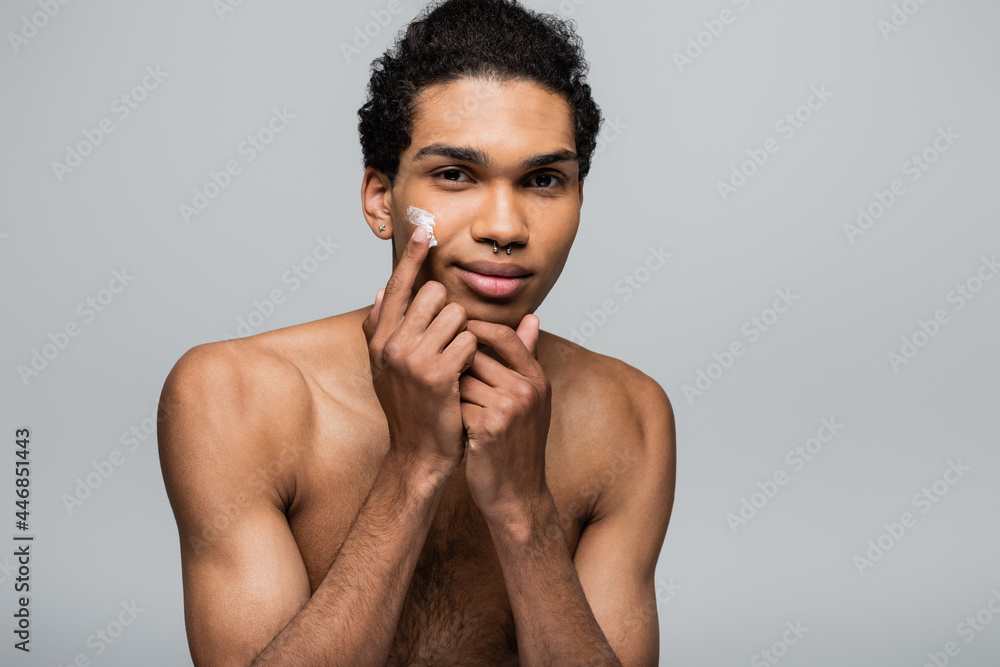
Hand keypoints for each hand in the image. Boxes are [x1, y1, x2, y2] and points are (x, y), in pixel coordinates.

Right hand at [362, 226, 477, 471]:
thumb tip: (380, 290)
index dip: (412, 257)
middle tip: (448, 344)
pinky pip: (468, 341)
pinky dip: (473, 356)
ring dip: (464, 335)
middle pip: (434, 294)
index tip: (425, 230)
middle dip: (450, 313)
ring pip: (456, 315)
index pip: (396, 286)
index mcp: (380, 339)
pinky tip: (463, 377)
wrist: (418, 454)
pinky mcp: (437, 374)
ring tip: (455, 363)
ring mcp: (412, 359)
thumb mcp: (386, 368)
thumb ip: (382, 328)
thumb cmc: (410, 408)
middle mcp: (391, 344)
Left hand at [458, 314, 551, 525]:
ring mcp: (509, 408)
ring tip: (450, 408)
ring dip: (450, 392)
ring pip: (461, 380)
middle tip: (445, 381)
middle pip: (475, 356)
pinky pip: (455, 404)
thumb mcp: (531, 399)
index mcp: (537, 379)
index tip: (454, 335)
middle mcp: (527, 390)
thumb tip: (531, 318)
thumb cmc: (517, 444)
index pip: (504, 335)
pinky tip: (452, 427)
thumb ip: (526, 358)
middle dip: (455, 366)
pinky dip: (449, 413)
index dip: (475, 329)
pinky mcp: (488, 426)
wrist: (518, 493)